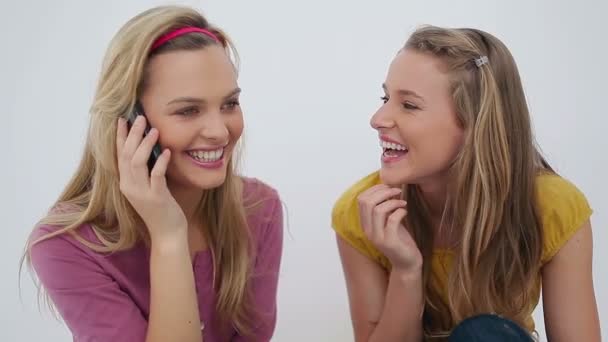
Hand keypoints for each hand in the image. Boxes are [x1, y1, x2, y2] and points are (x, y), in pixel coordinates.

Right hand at [116, 116, 186, 240]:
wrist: (167, 233)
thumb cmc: (160, 208)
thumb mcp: (148, 187)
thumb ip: (145, 171)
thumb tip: (148, 147)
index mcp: (126, 183)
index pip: (119, 155)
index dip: (120, 137)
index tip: (123, 119)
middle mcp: (129, 187)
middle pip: (126, 155)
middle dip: (132, 134)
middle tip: (141, 118)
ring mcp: (141, 193)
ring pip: (137, 163)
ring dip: (145, 145)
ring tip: (154, 130)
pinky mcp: (156, 198)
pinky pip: (156, 176)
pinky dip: (160, 163)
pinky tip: (167, 152)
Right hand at [357, 184, 421, 272]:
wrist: (407, 262)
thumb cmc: (400, 239)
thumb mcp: (388, 221)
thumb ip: (384, 207)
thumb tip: (386, 187)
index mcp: (365, 223)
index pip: (361, 199)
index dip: (374, 189)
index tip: (388, 187)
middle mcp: (368, 230)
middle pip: (367, 202)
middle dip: (383, 192)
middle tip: (397, 191)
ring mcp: (377, 237)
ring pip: (378, 210)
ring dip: (393, 202)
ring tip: (403, 202)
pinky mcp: (389, 242)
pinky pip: (392, 220)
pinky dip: (400, 211)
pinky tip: (405, 212)